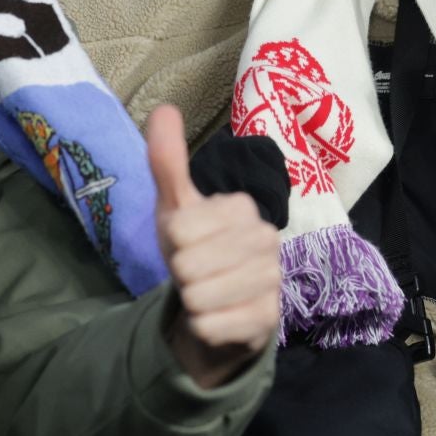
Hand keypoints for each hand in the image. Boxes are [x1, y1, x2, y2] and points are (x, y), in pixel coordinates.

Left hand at [149, 105, 282, 387]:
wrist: (218, 307)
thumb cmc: (196, 251)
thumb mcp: (176, 207)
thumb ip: (169, 162)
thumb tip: (164, 108)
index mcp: (243, 207)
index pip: (180, 229)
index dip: (174, 242)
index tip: (189, 244)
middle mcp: (266, 239)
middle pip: (188, 265)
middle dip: (182, 275)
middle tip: (198, 273)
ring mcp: (272, 280)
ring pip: (199, 297)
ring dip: (193, 302)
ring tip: (209, 294)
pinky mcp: (269, 319)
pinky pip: (212, 325)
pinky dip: (204, 327)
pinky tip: (219, 317)